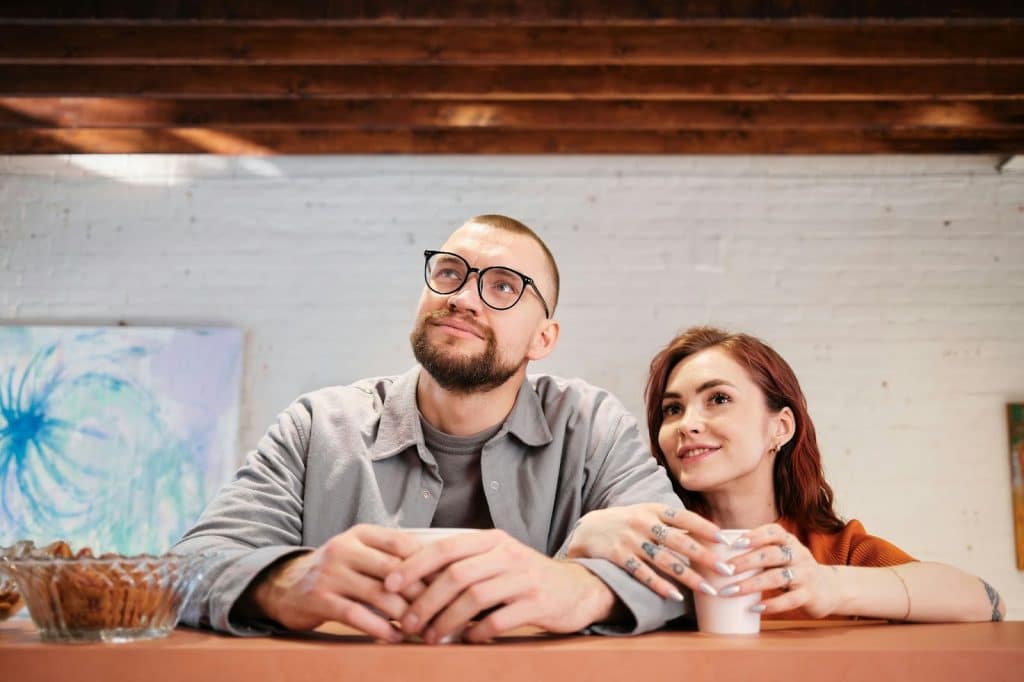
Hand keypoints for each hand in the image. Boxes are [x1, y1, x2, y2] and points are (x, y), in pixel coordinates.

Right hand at [246, 524, 427, 640]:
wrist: (286, 586)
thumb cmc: (336, 571)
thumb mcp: (360, 552)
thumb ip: (390, 556)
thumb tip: (437, 572)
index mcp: (360, 534)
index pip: (402, 543)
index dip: (426, 563)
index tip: (445, 582)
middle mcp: (344, 548)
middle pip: (394, 569)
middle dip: (420, 593)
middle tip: (439, 610)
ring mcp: (330, 573)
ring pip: (378, 594)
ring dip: (403, 614)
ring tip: (420, 628)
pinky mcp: (319, 599)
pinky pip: (356, 615)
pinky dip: (379, 628)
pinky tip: (393, 637)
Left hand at [384, 529, 615, 643]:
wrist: (576, 589)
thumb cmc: (524, 578)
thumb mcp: (496, 560)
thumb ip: (463, 565)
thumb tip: (412, 580)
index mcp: (491, 540)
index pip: (445, 547)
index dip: (414, 565)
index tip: (390, 584)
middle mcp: (507, 554)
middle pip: (456, 574)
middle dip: (426, 600)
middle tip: (407, 623)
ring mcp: (524, 577)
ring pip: (475, 596)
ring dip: (447, 620)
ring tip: (432, 637)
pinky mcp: (538, 602)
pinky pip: (500, 617)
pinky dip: (478, 630)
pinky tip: (467, 640)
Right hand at [564, 503, 728, 599]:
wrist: (589, 528)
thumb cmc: (627, 522)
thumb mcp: (647, 513)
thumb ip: (672, 523)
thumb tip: (708, 532)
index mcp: (654, 510)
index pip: (684, 517)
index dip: (705, 528)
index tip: (725, 540)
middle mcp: (643, 523)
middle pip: (679, 542)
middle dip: (705, 557)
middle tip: (726, 570)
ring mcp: (630, 540)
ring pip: (665, 561)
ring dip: (688, 577)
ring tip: (708, 590)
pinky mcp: (618, 556)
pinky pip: (642, 573)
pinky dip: (659, 585)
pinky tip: (676, 595)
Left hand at [721, 523, 839, 617]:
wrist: (830, 588)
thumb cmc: (793, 569)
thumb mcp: (782, 555)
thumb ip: (759, 551)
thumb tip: (717, 551)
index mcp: (789, 541)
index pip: (774, 532)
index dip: (755, 536)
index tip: (735, 543)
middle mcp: (799, 555)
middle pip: (772, 554)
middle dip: (746, 561)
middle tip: (725, 570)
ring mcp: (806, 575)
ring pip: (778, 577)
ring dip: (751, 584)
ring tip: (731, 591)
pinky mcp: (810, 595)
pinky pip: (790, 600)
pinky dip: (772, 604)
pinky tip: (754, 608)